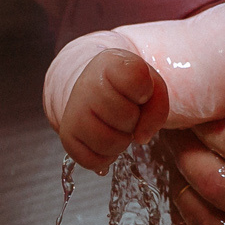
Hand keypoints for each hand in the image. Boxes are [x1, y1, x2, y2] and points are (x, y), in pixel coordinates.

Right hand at [56, 48, 170, 172]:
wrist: (95, 88)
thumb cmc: (128, 87)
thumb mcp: (151, 85)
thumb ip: (158, 107)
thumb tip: (141, 138)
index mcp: (110, 63)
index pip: (136, 80)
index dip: (145, 91)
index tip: (138, 90)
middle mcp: (86, 85)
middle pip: (126, 117)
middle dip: (134, 119)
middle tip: (126, 110)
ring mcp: (73, 111)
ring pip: (110, 143)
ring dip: (122, 141)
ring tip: (116, 126)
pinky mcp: (67, 135)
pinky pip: (94, 161)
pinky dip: (106, 157)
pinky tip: (105, 139)